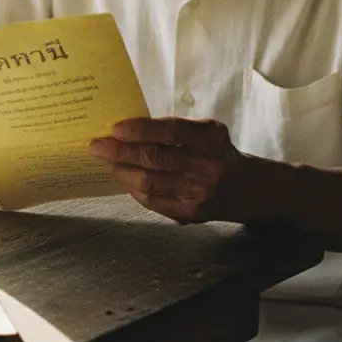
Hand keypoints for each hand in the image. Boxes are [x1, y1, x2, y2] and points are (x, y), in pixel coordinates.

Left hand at [89, 117, 266, 223]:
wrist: (244, 188)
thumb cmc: (214, 151)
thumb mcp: (205, 131)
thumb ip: (173, 129)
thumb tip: (128, 129)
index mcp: (210, 138)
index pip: (171, 131)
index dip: (140, 129)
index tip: (116, 128)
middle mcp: (207, 165)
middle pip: (154, 158)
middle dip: (120, 151)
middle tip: (98, 146)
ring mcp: (199, 192)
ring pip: (150, 182)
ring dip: (122, 171)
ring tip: (109, 163)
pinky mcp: (191, 212)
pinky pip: (153, 201)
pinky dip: (134, 189)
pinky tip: (125, 180)